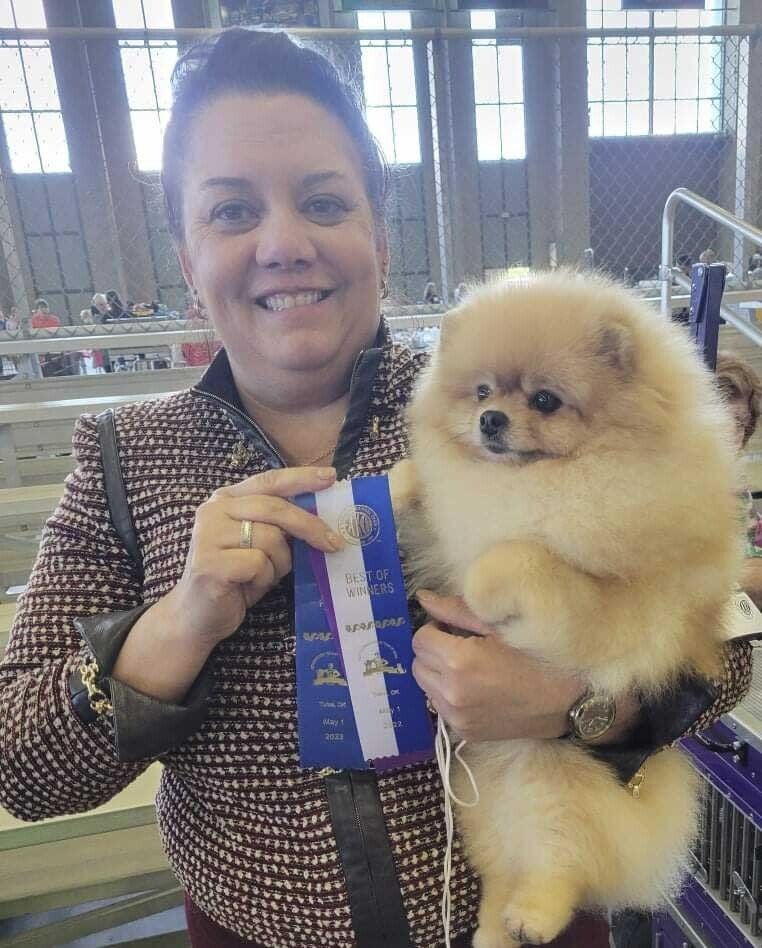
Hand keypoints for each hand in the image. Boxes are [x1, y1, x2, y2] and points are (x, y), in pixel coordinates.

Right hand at [165, 466, 342, 647]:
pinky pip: (259, 564)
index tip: (331, 477)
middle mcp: (213, 511)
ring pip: (271, 539)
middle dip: (310, 526)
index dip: (301, 478)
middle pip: (275, 508)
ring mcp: (208, 535)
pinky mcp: (209, 563)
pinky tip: (248, 587)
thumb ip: (279, 525)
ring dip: (279, 564)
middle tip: (334, 543)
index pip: (269, 481)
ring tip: (264, 577)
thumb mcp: (260, 544)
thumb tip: (323, 516)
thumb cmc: (236, 579)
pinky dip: (264, 579)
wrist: (198, 616)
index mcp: (226, 499)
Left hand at [412, 590, 585, 741]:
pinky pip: (441, 707)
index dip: (436, 629)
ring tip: (471, 668)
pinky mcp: (465, 732)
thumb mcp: (498, 624)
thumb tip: (423, 597)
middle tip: (463, 646)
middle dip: (434, 651)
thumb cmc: (538, 655)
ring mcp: (457, 717)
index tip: (456, 629)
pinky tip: (477, 689)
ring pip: (426, 686)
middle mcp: (452, 693)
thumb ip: (455, 610)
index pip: (420, 638)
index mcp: (458, 661)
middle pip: (419, 663)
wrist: (570, 701)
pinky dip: (450, 695)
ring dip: (439, 674)